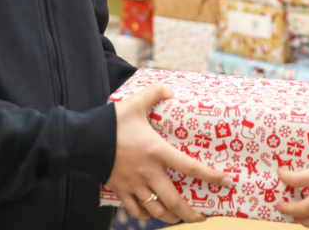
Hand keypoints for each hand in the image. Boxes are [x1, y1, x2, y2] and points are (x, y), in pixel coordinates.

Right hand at [106, 83, 229, 223]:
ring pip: (156, 210)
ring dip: (170, 217)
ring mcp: (133, 185)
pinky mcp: (120, 190)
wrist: (81, 140)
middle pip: (174, 201)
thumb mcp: (135, 102)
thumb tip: (170, 91)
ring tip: (179, 218)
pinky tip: (151, 213)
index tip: (227, 182)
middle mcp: (148, 173)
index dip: (211, 176)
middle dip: (190, 214)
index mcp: (157, 152)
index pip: (190, 167)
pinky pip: (136, 210)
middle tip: (201, 216)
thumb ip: (155, 93)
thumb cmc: (110, 122)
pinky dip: (145, 215)